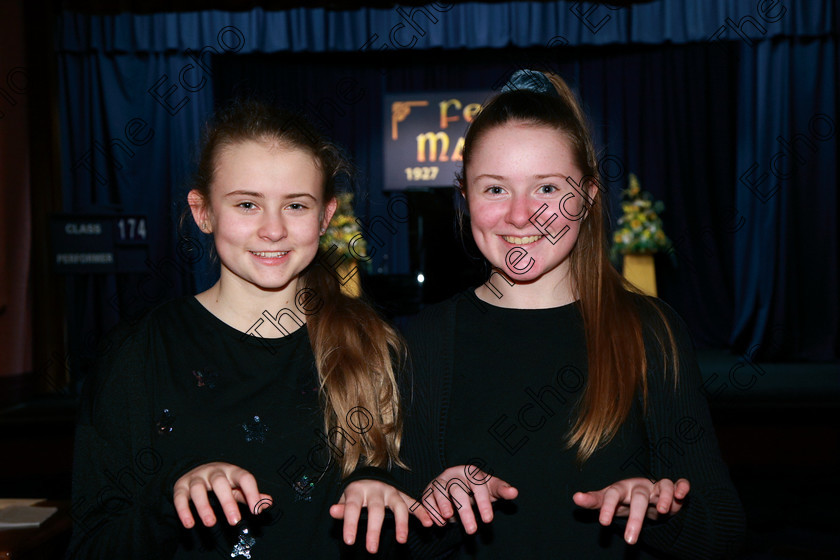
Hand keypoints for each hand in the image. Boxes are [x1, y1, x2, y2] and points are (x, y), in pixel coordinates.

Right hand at [173, 462, 272, 528]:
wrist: (196, 471)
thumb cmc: (223, 483)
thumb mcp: (237, 487)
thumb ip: (251, 496)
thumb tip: (268, 503)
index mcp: (232, 472)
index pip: (245, 478)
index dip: (252, 493)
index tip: (257, 512)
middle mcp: (214, 472)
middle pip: (220, 482)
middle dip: (227, 502)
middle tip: (235, 521)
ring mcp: (196, 478)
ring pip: (198, 489)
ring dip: (204, 506)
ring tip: (211, 523)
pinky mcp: (181, 486)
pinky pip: (180, 497)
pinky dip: (183, 510)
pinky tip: (189, 524)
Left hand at [329, 480, 432, 553]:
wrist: (370, 476)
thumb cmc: (356, 494)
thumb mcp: (346, 498)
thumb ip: (342, 507)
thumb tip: (332, 511)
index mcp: (358, 490)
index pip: (352, 507)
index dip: (350, 524)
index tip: (349, 541)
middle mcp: (376, 489)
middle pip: (376, 509)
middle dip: (374, 530)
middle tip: (371, 549)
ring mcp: (391, 491)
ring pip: (398, 506)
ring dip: (401, 523)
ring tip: (401, 540)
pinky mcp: (402, 495)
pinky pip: (413, 503)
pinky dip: (422, 512)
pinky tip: (429, 523)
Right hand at [420, 465, 517, 533]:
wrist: (457, 483)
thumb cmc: (477, 487)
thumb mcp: (490, 487)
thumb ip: (501, 489)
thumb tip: (514, 492)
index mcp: (470, 471)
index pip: (477, 486)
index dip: (483, 503)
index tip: (488, 520)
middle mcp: (453, 474)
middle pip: (457, 490)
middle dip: (464, 511)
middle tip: (472, 531)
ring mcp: (439, 482)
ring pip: (439, 492)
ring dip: (442, 506)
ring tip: (448, 520)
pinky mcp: (428, 491)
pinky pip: (426, 500)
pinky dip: (430, 511)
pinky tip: (437, 523)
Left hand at [573, 477, 689, 544]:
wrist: (647, 495)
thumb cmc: (625, 499)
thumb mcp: (609, 500)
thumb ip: (594, 500)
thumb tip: (575, 498)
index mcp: (621, 488)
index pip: (612, 494)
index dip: (608, 507)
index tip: (603, 523)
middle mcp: (639, 486)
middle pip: (639, 497)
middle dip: (636, 518)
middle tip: (630, 540)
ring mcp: (657, 486)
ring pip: (662, 486)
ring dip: (664, 497)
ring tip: (663, 511)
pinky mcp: (673, 488)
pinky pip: (679, 483)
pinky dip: (681, 487)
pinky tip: (681, 495)